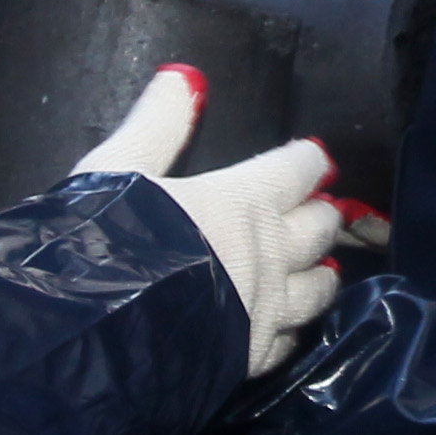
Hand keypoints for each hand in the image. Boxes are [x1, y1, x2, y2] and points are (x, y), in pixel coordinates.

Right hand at [77, 68, 343, 376]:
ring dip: (322, 275)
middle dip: (321, 215)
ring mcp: (267, 311)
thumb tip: (185, 77)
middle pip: (315, 229)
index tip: (314, 157)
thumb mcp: (121, 167)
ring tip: (327, 271)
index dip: (306, 160)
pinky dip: (292, 332)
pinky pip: (287, 343)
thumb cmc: (113, 239)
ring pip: (315, 291)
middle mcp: (269, 254)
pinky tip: (290, 333)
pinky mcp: (254, 358)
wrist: (108, 333)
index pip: (292, 170)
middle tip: (324, 210)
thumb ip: (157, 124)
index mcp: (244, 201)